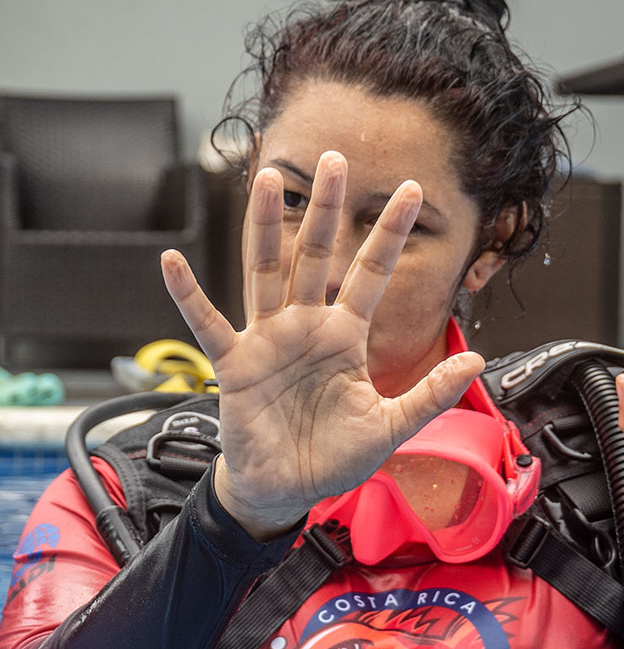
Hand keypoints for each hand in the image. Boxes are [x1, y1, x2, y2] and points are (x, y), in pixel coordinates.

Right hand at [160, 153, 484, 540]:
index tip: (412, 190)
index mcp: (343, 337)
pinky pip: (208, 324)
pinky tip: (171, 262)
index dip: (388, 234)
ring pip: (265, 273)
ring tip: (265, 180)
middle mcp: (304, 327)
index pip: (369, 274)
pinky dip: (188, 296)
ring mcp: (267, 341)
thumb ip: (429, 395)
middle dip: (324, 208)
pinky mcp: (234, 364)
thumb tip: (478, 361)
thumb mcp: (390, 427)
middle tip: (333, 158)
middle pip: (314, 255)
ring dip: (265, 227)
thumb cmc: (333, 458)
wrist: (286, 490)